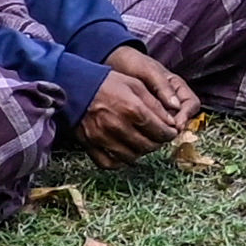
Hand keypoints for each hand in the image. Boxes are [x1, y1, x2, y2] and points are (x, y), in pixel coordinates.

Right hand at [74, 49, 197, 165]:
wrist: (74, 86)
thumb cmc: (106, 82)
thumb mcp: (135, 84)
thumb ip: (155, 104)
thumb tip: (170, 122)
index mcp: (133, 109)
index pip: (160, 131)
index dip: (169, 133)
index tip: (170, 131)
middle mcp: (118, 126)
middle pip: (147, 146)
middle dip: (157, 143)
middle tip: (157, 137)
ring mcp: (103, 138)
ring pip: (131, 157)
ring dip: (140, 152)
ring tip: (141, 143)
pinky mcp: (90, 145)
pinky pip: (109, 163)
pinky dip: (119, 161)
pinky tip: (124, 152)